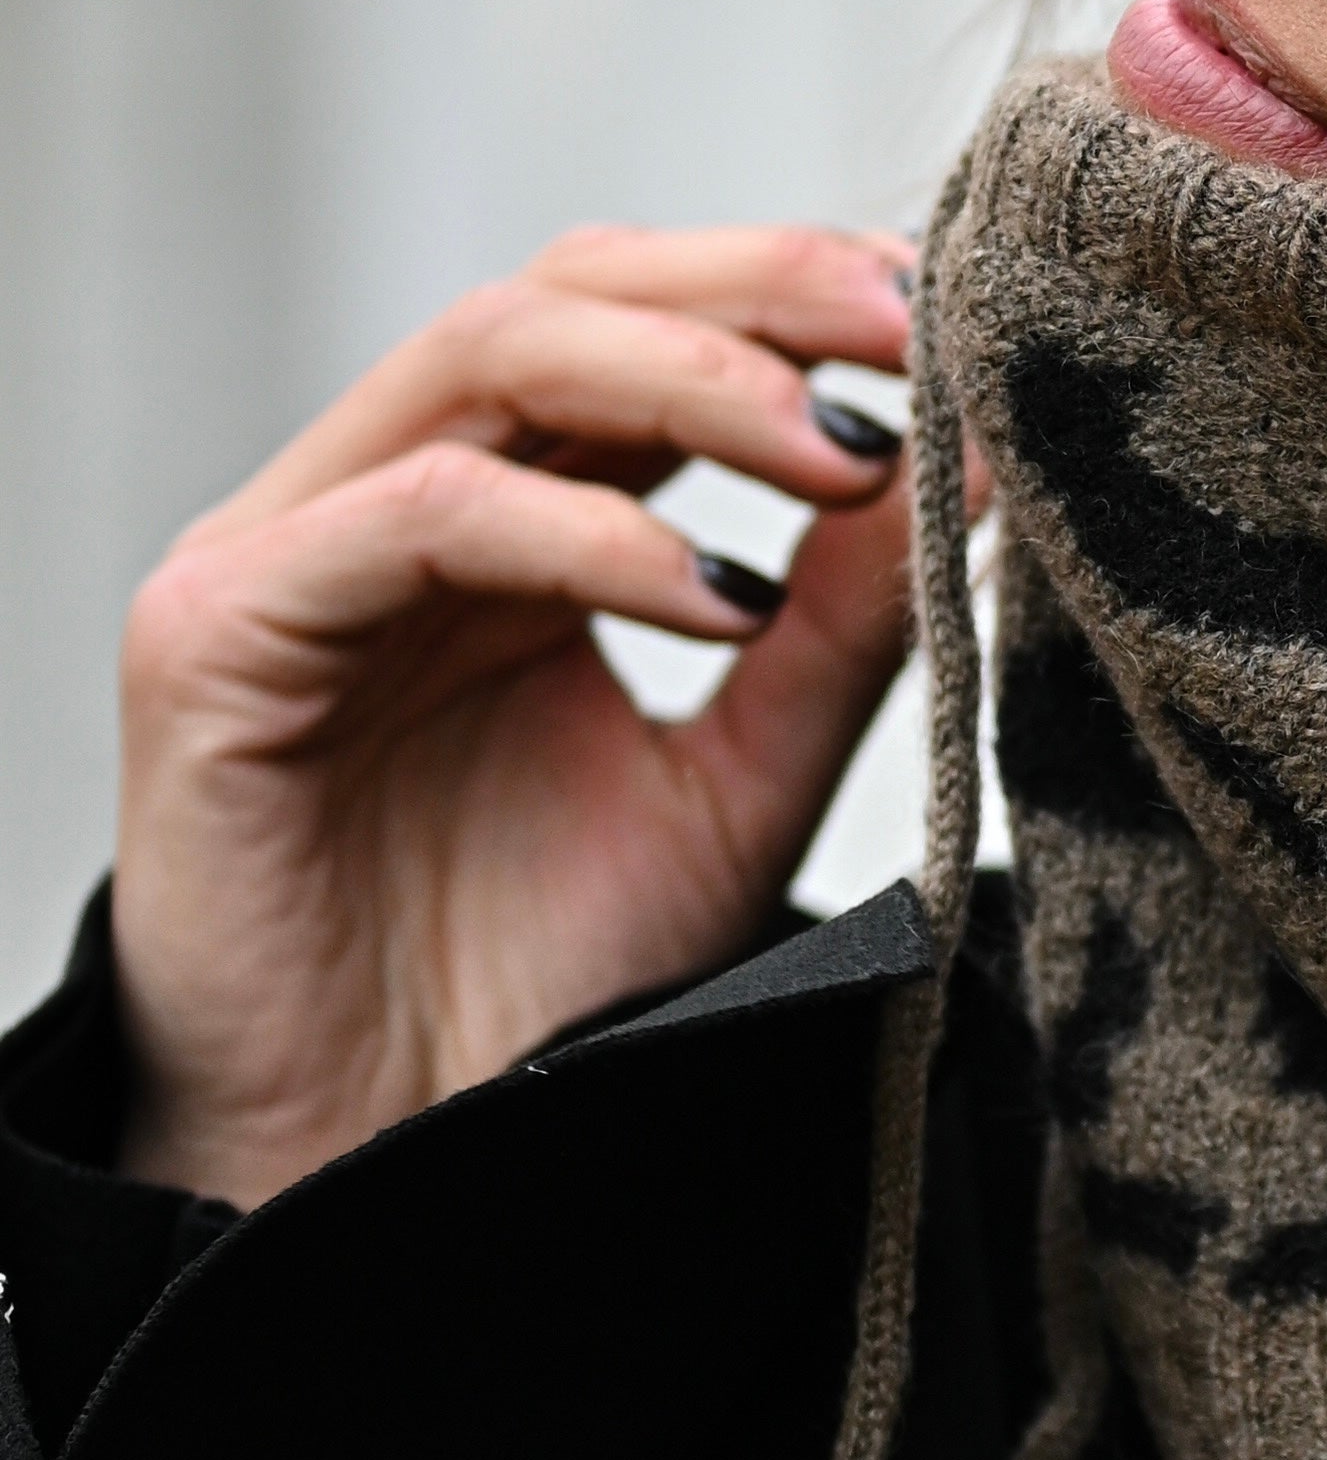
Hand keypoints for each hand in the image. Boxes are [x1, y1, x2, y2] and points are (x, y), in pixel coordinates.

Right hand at [111, 224, 937, 1206]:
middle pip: (571, 287)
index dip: (799, 293)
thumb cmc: (548, 991)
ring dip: (691, 378)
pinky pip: (416, 516)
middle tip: (915, 331)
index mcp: (514, 513)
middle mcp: (395, 498)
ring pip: (488, 352)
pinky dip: (582, 531)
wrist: (395, 1172)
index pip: (650, 319)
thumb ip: (843, 627)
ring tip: (845, 453)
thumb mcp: (746, 784)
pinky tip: (716, 597)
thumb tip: (976, 455)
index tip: (957, 323)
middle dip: (758, 290)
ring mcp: (295, 550)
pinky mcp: (218, 630)